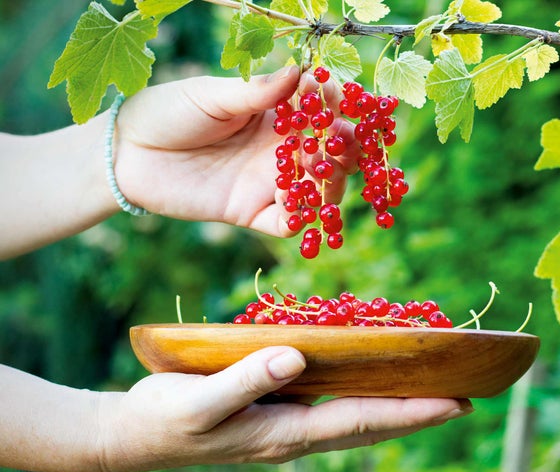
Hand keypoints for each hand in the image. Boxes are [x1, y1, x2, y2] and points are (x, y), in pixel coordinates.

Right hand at [98, 346, 472, 471]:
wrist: (135, 435)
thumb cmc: (166, 416)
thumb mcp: (200, 401)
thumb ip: (248, 380)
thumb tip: (296, 358)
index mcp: (286, 433)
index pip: (363, 421)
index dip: (411, 413)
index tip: (455, 403)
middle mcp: (297, 434)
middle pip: (371, 426)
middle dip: (418, 415)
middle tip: (463, 399)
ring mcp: (288, 427)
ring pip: (356, 420)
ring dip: (396, 409)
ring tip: (432, 393)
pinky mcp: (277, 415)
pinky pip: (333, 407)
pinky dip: (363, 398)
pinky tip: (371, 382)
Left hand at [113, 67, 359, 236]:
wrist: (127, 154)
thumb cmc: (168, 112)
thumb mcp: (211, 95)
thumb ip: (255, 91)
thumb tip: (300, 74)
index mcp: (275, 114)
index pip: (320, 110)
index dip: (336, 105)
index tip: (339, 101)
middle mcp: (280, 149)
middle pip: (330, 153)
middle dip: (345, 149)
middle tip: (344, 146)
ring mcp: (268, 182)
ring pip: (318, 190)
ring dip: (328, 185)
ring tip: (321, 175)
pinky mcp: (251, 212)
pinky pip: (286, 222)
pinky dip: (298, 219)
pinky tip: (294, 207)